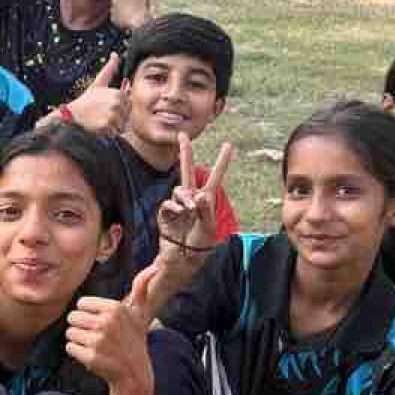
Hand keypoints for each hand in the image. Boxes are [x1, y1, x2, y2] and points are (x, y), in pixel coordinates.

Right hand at [56, 52, 127, 135]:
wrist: (72, 115)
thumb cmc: (87, 100)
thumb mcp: (99, 83)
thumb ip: (109, 69)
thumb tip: (115, 54)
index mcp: (118, 93)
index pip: (129, 105)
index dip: (119, 108)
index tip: (107, 107)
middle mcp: (117, 103)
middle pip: (126, 116)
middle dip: (117, 118)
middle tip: (102, 115)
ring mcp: (112, 115)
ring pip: (122, 126)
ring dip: (113, 126)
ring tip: (100, 121)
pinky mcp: (107, 126)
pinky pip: (115, 133)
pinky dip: (108, 133)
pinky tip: (98, 127)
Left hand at [65, 263, 155, 394]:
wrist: (133, 373)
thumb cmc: (134, 340)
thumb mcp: (140, 313)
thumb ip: (142, 288)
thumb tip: (154, 267)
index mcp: (115, 308)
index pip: (82, 303)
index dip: (89, 314)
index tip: (102, 323)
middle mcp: (106, 323)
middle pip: (73, 317)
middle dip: (82, 327)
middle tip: (98, 336)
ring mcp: (98, 340)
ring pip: (70, 333)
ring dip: (79, 340)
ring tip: (95, 346)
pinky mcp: (91, 357)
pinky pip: (69, 348)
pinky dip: (78, 353)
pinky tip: (92, 356)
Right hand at [157, 138, 233, 270]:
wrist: (181, 259)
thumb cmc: (199, 245)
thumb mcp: (208, 228)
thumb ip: (205, 210)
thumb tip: (198, 195)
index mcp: (207, 200)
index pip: (216, 177)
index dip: (223, 161)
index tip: (229, 145)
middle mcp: (192, 199)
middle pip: (188, 171)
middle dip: (185, 153)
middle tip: (182, 135)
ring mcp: (177, 205)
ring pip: (179, 189)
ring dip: (184, 198)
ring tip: (188, 210)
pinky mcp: (165, 214)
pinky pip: (168, 204)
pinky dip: (173, 208)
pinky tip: (179, 214)